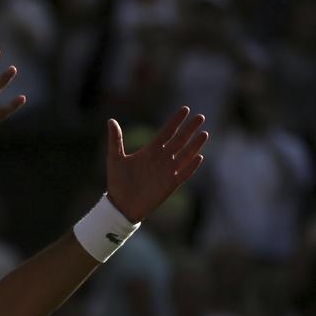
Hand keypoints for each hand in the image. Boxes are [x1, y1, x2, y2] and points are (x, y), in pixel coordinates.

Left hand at [106, 107, 207, 221]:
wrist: (121, 206)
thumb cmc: (117, 182)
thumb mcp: (115, 158)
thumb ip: (115, 140)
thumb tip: (110, 120)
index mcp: (150, 150)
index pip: (167, 132)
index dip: (176, 121)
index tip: (185, 109)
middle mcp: (161, 159)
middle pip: (179, 140)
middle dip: (190, 129)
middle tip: (200, 117)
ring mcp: (167, 171)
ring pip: (185, 155)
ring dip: (194, 145)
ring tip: (204, 133)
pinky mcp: (170, 184)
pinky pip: (184, 174)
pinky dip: (191, 166)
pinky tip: (199, 157)